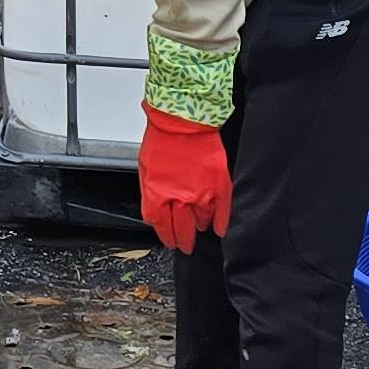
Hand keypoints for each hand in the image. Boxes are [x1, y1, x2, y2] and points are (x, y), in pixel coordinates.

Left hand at [136, 108, 230, 250]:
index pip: (161, 225)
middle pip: (182, 229)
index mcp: (158, 195)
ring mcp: (202, 193)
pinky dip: (221, 222)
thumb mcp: (145, 170)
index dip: (165, 235)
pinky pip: (222, 211)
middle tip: (185, 246)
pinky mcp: (219, 185)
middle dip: (183, 240)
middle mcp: (180, 198)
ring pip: (201, 220)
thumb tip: (154, 212)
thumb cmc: (162, 139)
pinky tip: (219, 230)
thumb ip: (150, 195)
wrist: (183, 121)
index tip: (169, 241)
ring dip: (199, 227)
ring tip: (199, 229)